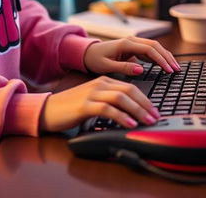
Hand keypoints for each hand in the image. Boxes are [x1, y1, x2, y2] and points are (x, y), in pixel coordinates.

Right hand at [39, 76, 159, 131]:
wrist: (49, 109)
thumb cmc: (72, 108)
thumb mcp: (94, 101)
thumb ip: (111, 103)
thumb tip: (132, 114)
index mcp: (103, 82)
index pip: (130, 86)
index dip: (146, 99)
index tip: (155, 111)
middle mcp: (99, 84)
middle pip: (129, 90)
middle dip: (146, 104)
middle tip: (156, 117)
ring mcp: (91, 94)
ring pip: (121, 97)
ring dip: (138, 110)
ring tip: (147, 121)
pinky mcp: (85, 105)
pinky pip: (107, 109)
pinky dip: (121, 116)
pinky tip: (130, 124)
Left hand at [83, 37, 180, 76]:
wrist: (88, 53)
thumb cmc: (95, 59)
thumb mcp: (107, 66)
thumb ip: (124, 67)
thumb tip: (141, 69)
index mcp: (125, 44)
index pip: (149, 50)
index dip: (161, 60)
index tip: (170, 70)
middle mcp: (131, 41)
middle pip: (155, 46)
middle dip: (167, 57)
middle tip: (177, 70)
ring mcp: (133, 43)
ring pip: (154, 47)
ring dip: (165, 56)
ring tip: (175, 68)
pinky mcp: (133, 48)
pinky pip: (150, 51)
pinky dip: (159, 57)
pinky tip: (165, 65)